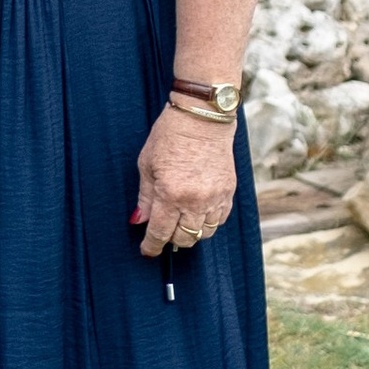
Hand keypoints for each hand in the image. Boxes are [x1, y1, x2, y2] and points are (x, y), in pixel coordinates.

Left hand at [133, 105, 237, 258]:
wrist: (202, 118)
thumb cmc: (169, 137)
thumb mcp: (147, 165)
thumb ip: (145, 198)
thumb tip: (140, 221)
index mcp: (171, 194)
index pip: (160, 233)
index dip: (151, 246)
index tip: (147, 251)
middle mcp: (196, 201)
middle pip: (184, 238)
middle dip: (171, 239)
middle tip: (163, 231)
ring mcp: (215, 197)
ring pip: (204, 233)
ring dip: (190, 232)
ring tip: (180, 221)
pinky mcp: (228, 192)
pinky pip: (220, 220)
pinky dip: (208, 222)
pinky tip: (198, 213)